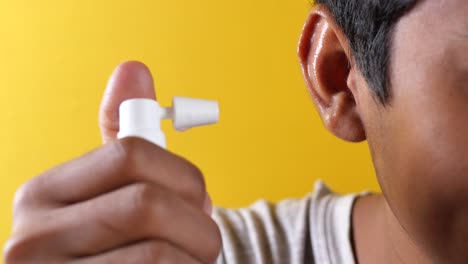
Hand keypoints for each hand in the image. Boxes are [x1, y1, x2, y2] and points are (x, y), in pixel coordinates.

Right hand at [3, 61, 220, 263]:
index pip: (129, 154)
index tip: (198, 198)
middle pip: (147, 204)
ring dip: (197, 256)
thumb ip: (124, 140)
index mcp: (43, 194)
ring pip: (159, 251)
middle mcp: (33, 239)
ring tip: (191, 261)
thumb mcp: (112, 193)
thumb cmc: (114, 246)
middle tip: (205, 239)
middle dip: (198, 222)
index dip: (184, 176)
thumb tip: (134, 69)